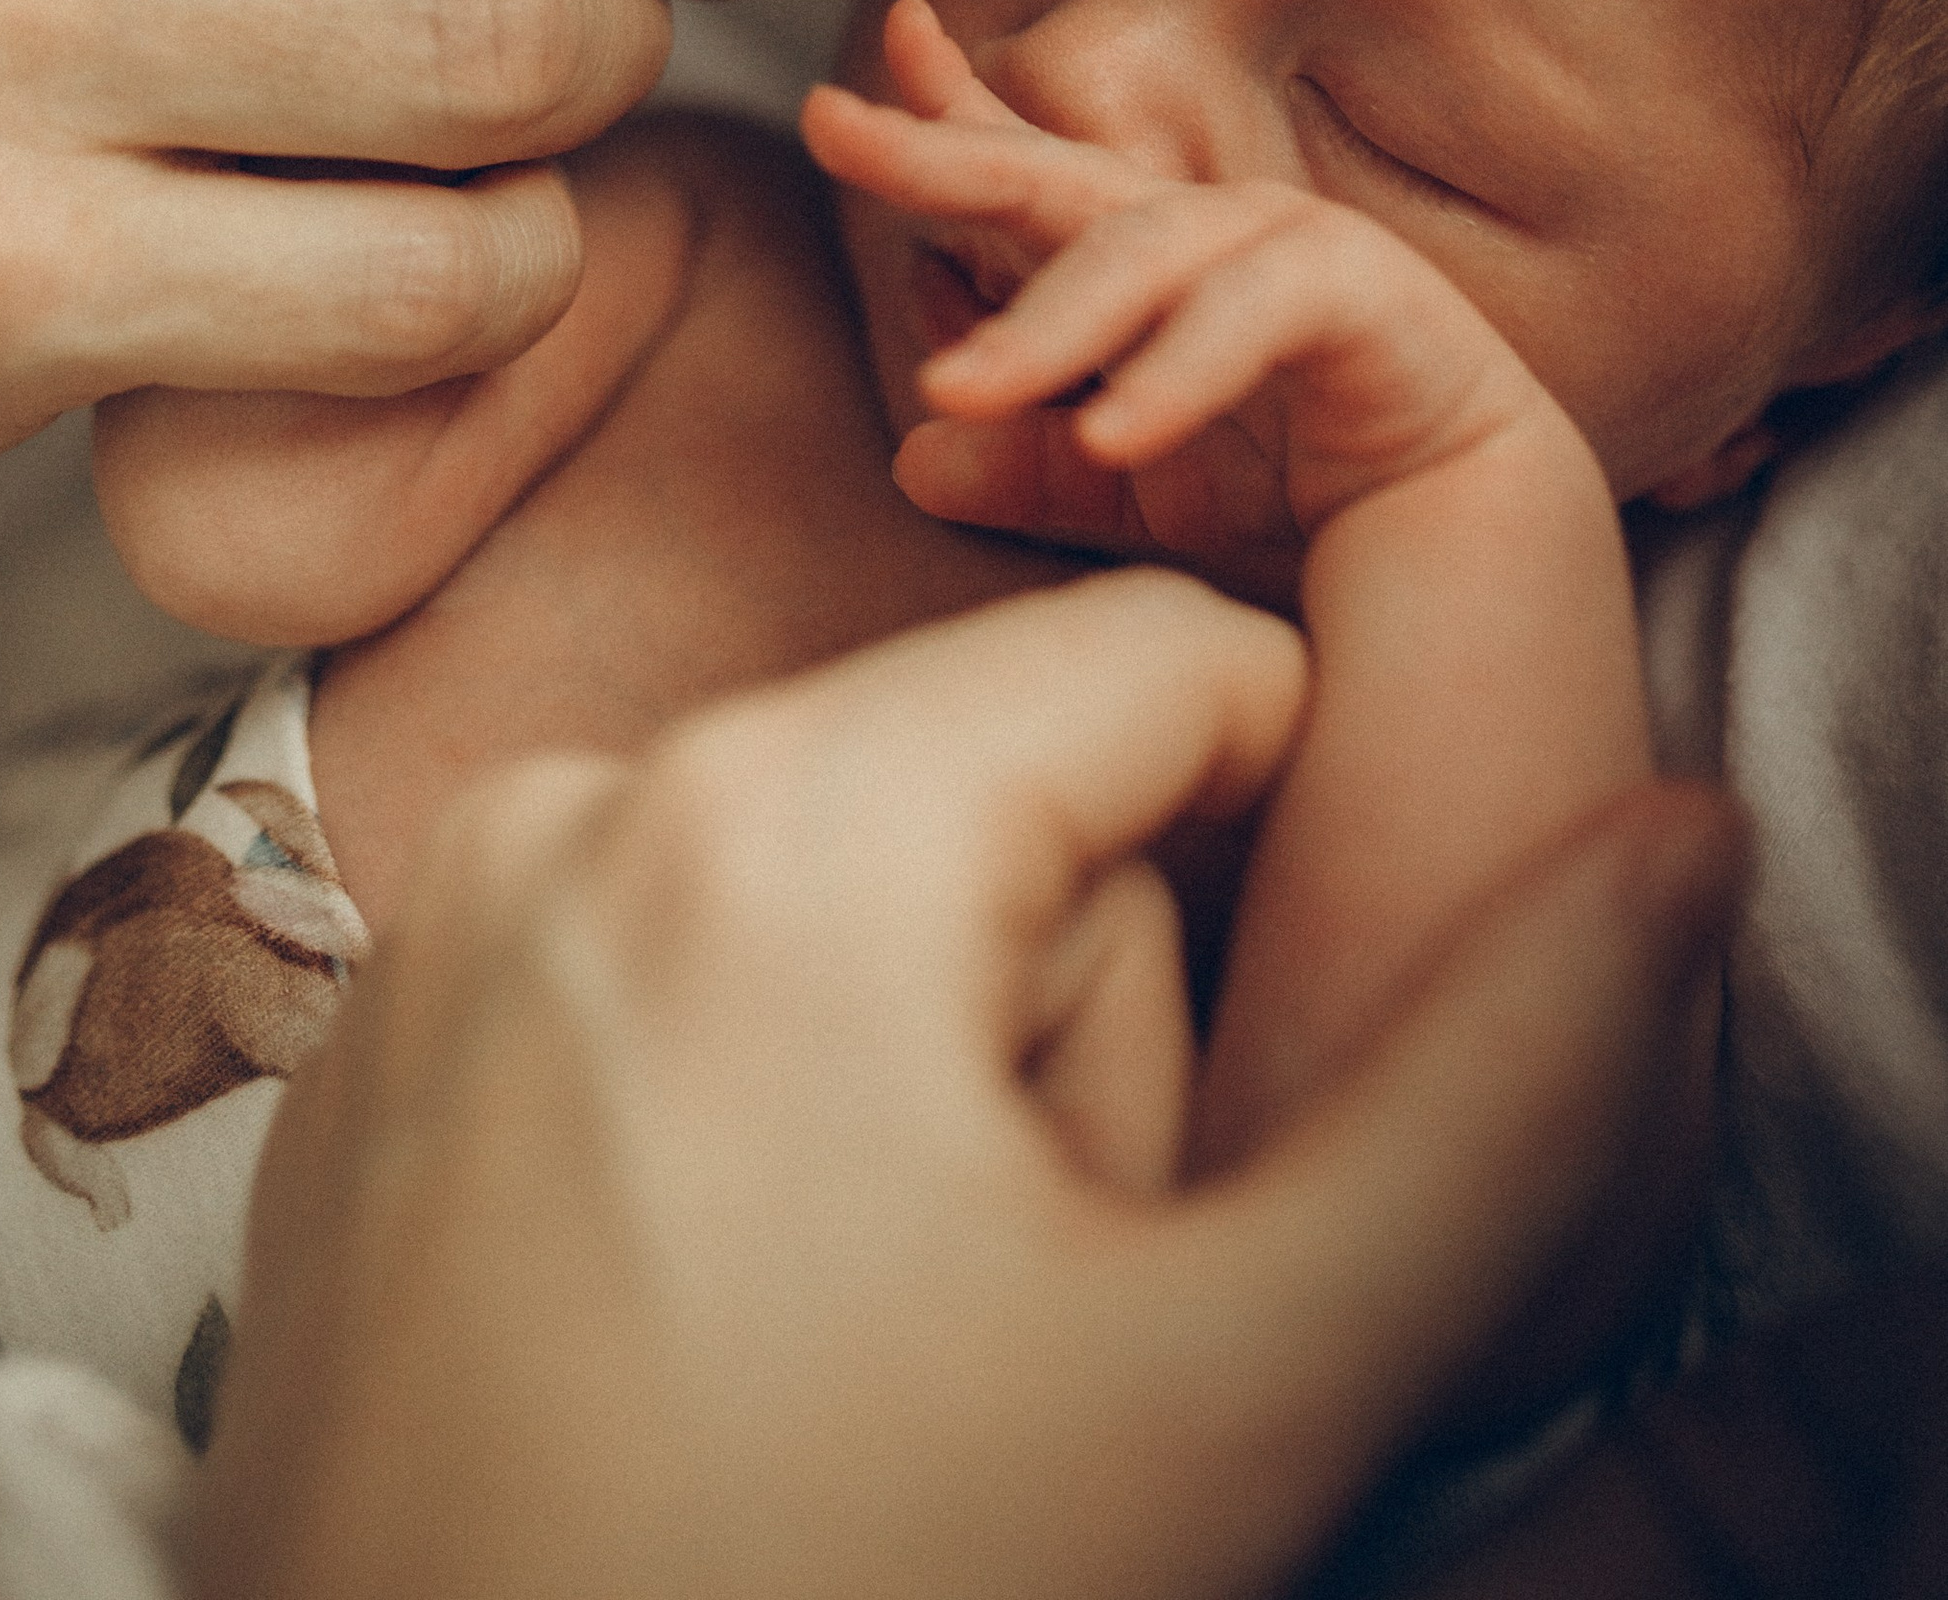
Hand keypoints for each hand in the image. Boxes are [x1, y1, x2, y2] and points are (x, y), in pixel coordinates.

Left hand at [201, 576, 1741, 1599]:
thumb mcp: (1239, 1371)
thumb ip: (1500, 1084)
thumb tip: (1668, 846)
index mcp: (784, 815)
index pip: (1171, 670)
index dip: (1257, 899)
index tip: (1174, 1152)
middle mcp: (576, 801)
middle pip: (989, 784)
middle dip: (1062, 1025)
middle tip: (1015, 1304)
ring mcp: (446, 923)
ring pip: (829, 883)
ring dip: (910, 1079)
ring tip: (867, 1342)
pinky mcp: (372, 1041)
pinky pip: (657, 965)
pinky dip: (742, 1108)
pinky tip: (723, 1334)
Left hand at [806, 0, 1574, 600]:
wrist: (1465, 554)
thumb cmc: (1297, 501)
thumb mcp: (1130, 491)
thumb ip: (1030, 468)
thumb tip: (912, 455)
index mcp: (1139, 258)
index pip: (1023, 173)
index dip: (939, 113)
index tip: (845, 72)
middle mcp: (1200, 229)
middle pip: (1051, 178)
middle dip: (942, 151)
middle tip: (834, 128)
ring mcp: (1283, 245)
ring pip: (1140, 254)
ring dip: (1048, 325)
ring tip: (957, 390)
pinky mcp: (1363, 290)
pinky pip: (1253, 316)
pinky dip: (1180, 375)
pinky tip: (1114, 435)